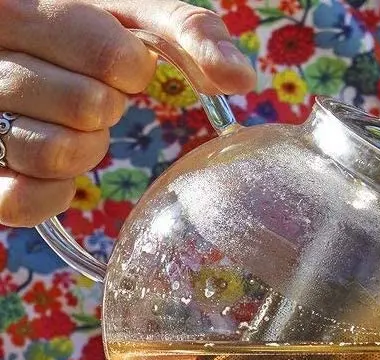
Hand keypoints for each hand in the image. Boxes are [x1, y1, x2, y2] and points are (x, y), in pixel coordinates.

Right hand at [0, 0, 254, 226]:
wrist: (26, 55)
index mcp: (17, 4)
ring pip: (52, 153)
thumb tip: (241, 79)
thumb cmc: (86, 31)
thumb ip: (189, 32)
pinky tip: (58, 172)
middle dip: (106, 108)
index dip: (131, 68)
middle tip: (92, 98)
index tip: (120, 64)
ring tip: (72, 127)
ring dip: (81, 149)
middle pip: (86, 107)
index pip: (112, 58)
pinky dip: (51, 195)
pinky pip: (20, 202)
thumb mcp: (134, 13)